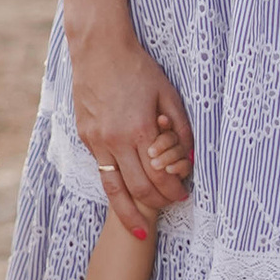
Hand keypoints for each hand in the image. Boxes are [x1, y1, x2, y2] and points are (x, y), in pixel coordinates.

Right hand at [68, 26, 194, 230]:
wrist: (99, 49)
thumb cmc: (138, 68)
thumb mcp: (168, 93)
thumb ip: (181, 128)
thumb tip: (192, 158)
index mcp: (141, 130)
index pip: (161, 176)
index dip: (174, 190)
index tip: (184, 195)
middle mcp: (117, 140)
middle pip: (139, 189)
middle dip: (158, 203)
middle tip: (170, 206)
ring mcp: (98, 140)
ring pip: (114, 189)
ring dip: (129, 212)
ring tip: (139, 229)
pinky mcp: (86, 137)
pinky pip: (101, 170)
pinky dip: (115, 186)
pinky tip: (124, 194)